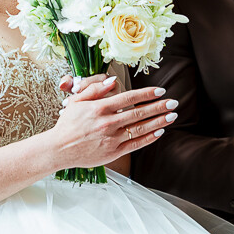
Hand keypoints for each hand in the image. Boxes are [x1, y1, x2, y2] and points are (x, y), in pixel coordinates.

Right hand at [45, 76, 178, 170]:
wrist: (59, 149)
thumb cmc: (67, 124)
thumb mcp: (76, 101)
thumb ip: (95, 90)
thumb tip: (113, 80)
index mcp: (100, 108)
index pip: (129, 98)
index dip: (147, 93)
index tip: (160, 90)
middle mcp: (108, 123)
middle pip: (139, 113)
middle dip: (159, 107)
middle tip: (174, 102)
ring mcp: (111, 139)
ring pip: (140, 129)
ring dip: (159, 121)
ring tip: (172, 116)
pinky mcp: (113, 152)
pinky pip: (135, 144)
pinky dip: (149, 138)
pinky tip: (159, 132)